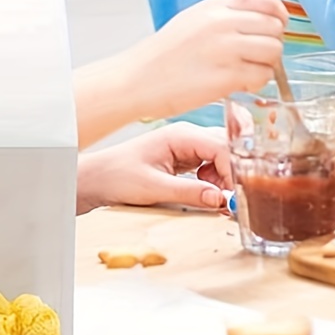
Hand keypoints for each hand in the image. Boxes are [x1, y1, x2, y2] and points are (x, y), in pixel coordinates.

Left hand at [76, 123, 233, 213]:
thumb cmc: (118, 176)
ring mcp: (186, 146)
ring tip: (217, 197)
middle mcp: (187, 136)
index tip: (237, 194)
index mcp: (181, 135)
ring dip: (224, 177)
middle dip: (233, 174)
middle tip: (233, 199)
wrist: (97, 179)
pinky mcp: (184, 158)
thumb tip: (221, 199)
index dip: (234, 171)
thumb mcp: (155, 188)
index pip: (222, 146)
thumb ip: (190, 193)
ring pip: (220, 157)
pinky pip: (210, 165)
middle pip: (226, 148)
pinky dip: (214, 180)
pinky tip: (206, 192)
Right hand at [126, 0, 290, 121]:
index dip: (278, 13)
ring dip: (267, 64)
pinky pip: (262, 76)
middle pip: (274, 27)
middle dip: (272, 42)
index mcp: (215, 6)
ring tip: (247, 71)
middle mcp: (222, 23)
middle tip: (257, 55)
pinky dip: (257, 83)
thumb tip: (261, 19)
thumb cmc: (165, 53)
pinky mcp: (226, 76)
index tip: (277, 25)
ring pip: (274, 51)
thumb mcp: (194, 19)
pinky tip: (240, 84)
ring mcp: (226, 49)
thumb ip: (226, 14)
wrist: (138, 79)